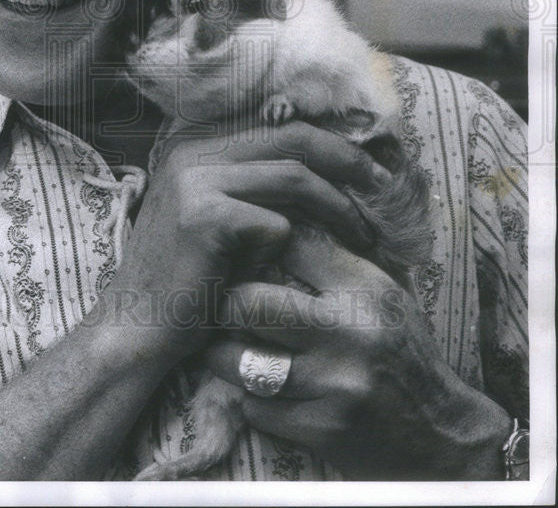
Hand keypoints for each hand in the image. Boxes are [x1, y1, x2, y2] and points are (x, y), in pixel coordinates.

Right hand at [106, 121, 391, 356]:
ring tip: (363, 235)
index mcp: (196, 141)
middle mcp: (193, 150)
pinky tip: (272, 273)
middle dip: (349, 162)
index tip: (368, 167)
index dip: (331, 141)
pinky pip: (274, 224)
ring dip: (338, 208)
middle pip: (294, 138)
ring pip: (293, 178)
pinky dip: (286, 249)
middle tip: (385, 189)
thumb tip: (330, 164)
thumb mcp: (218, 213)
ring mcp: (195, 179)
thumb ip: (256, 182)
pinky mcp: (203, 216)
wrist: (137, 326)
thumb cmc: (189, 276)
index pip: (280, 123)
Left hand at [204, 233, 511, 478]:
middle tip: (217, 304)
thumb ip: (338, 261)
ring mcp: (333, 383)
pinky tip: (263, 390)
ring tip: (224, 346)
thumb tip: (278, 223)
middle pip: (250, 302)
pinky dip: (252, 398)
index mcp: (365, 288)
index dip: (257, 244)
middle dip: (225, 302)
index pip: (290, 245)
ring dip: (225, 354)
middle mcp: (348, 331)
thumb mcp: (385, 294)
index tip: (241, 252)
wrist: (441, 435)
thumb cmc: (405, 353)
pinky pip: (256, 406)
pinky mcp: (322, 428)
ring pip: (242, 359)